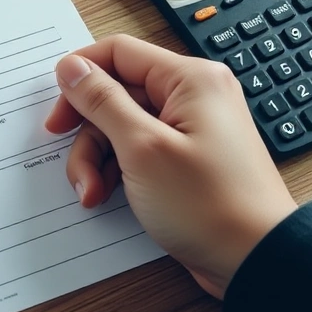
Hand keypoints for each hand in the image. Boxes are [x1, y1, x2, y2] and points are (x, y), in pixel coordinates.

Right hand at [44, 35, 296, 298]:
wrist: (254, 259)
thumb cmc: (211, 205)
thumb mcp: (142, 148)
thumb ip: (102, 101)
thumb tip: (71, 68)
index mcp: (189, 79)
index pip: (118, 52)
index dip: (79, 78)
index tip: (57, 114)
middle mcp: (191, 97)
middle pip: (115, 95)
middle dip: (87, 135)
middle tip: (76, 166)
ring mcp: (188, 129)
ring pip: (120, 127)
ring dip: (97, 160)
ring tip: (93, 193)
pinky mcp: (184, 159)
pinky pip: (136, 151)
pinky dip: (116, 172)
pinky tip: (107, 197)